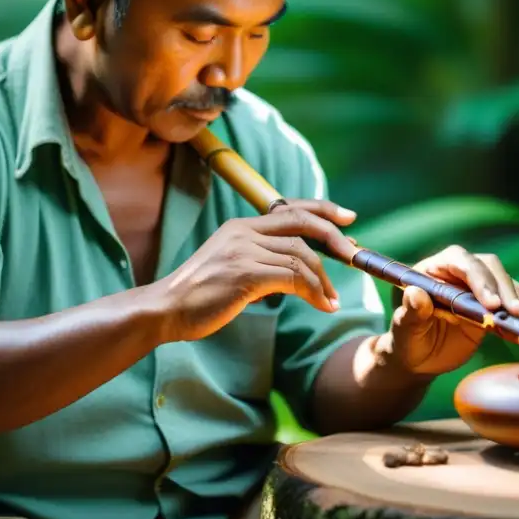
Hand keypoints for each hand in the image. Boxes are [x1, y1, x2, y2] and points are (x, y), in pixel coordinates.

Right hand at [157, 199, 358, 341]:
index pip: (290, 208)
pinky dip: (314, 292)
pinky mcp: (245, 274)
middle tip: (354, 255)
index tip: (348, 217)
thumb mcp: (231, 265)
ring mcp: (243, 251)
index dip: (323, 210)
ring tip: (332, 300)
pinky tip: (322, 305)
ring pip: (302, 257)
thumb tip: (296, 265)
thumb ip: (259, 257)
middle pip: (302, 225)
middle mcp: (243, 232)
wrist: (165, 309)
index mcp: (241, 226)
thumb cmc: (199, 295)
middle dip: (335, 238)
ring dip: (324, 280)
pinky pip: (293, 277)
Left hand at [381, 246, 518, 375]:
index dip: (477, 276)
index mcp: (431, 269)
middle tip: (510, 311)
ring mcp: (474, 286)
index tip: (490, 302)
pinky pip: (509, 295)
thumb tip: (415, 294)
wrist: (419, 358)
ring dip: (513, 294)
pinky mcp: (490, 302)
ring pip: (501, 277)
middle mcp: (455, 272)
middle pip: (485, 265)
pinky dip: (517, 304)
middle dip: (500, 285)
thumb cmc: (407, 340)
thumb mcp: (404, 330)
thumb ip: (410, 312)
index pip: (458, 260)